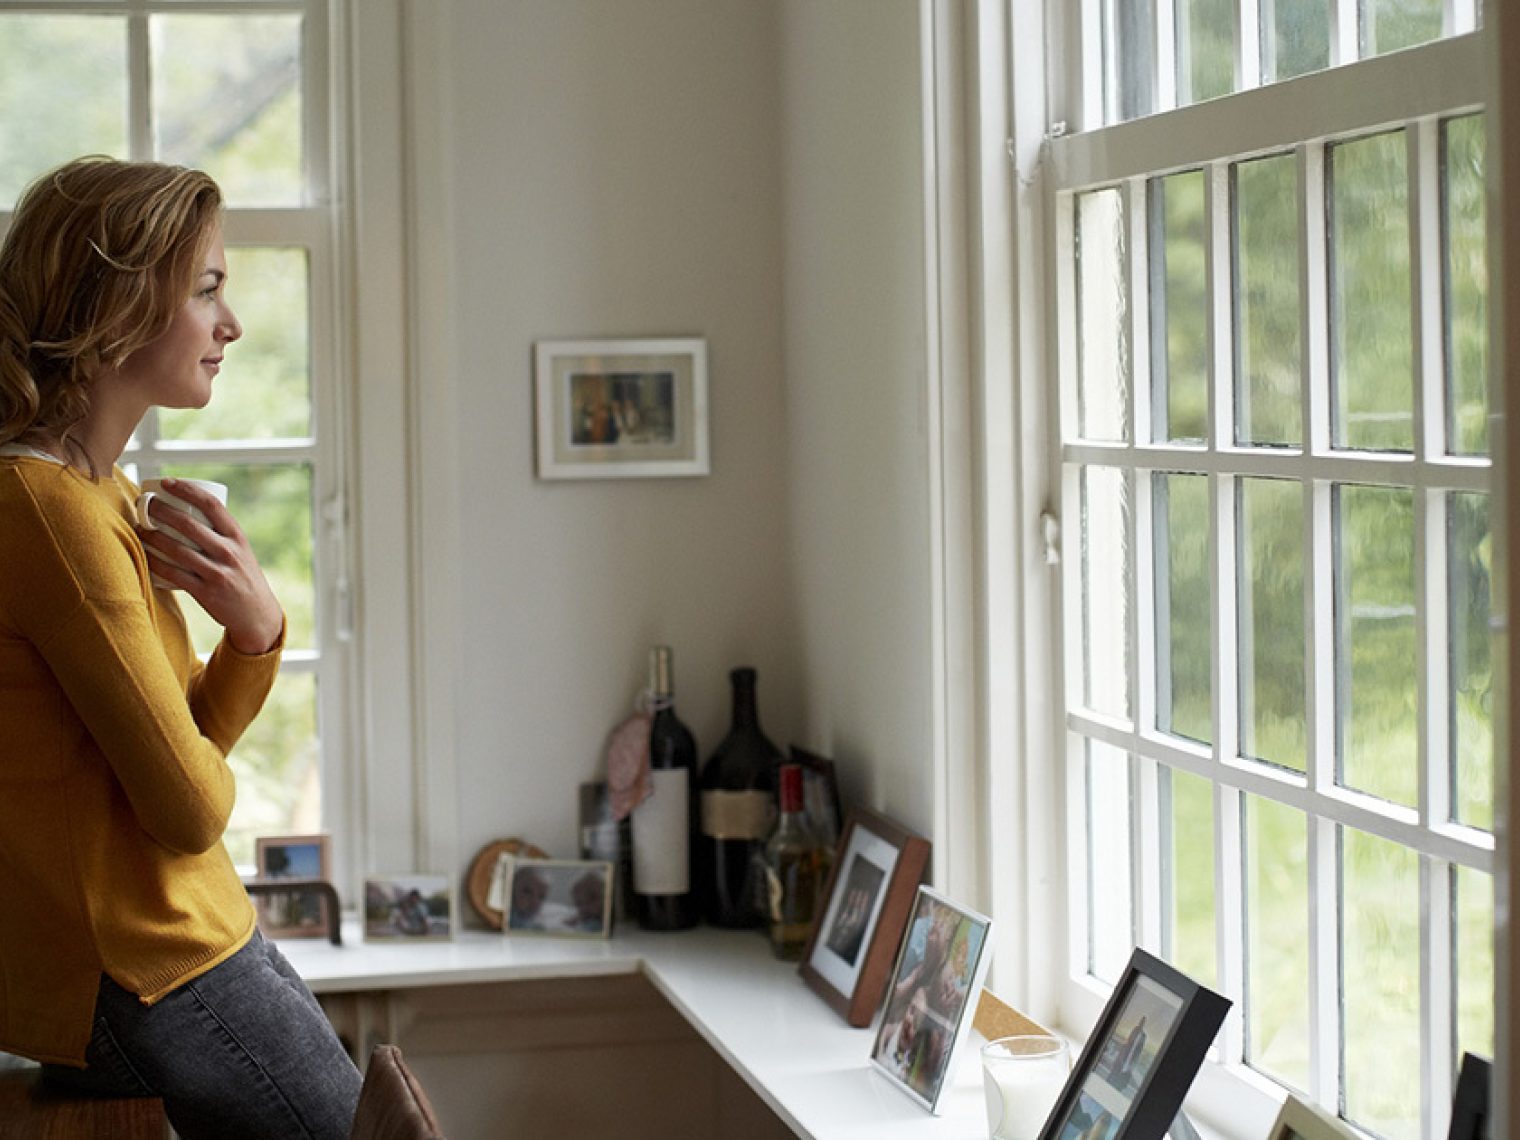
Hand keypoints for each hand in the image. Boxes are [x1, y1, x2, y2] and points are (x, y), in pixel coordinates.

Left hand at [136, 478, 284, 654]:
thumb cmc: (242, 575)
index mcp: (237, 536)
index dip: (187, 489)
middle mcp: (229, 552)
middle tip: (145, 503)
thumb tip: (185, 511)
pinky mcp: (205, 592)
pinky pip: (173, 574)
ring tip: (139, 527)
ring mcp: (217, 572)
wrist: (257, 613)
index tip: (167, 483)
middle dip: (160, 510)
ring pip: (176, 549)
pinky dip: (155, 562)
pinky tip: (144, 555)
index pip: (211, 504)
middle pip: (188, 524)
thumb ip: (219, 534)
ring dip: (151, 536)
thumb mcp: (240, 550)